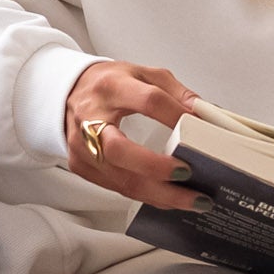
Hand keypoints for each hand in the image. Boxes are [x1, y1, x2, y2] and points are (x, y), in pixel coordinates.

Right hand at [64, 59, 203, 212]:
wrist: (69, 92)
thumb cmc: (108, 84)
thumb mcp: (143, 73)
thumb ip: (175, 92)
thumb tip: (204, 114)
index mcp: (112, 88)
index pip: (147, 101)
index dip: (174, 115)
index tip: (200, 127)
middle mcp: (91, 118)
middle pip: (119, 150)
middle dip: (157, 168)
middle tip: (187, 174)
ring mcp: (83, 147)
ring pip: (120, 179)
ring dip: (160, 194)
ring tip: (192, 200)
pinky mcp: (82, 166)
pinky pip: (118, 188)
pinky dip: (148, 196)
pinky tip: (169, 198)